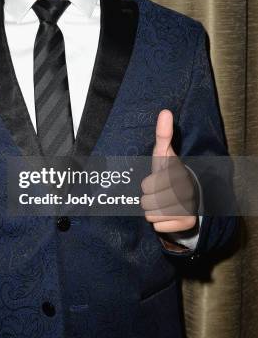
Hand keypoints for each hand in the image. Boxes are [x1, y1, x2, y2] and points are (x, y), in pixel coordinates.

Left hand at [141, 109, 197, 232]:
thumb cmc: (169, 173)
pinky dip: (161, 223)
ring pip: (151, 215)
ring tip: (164, 203)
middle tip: (160, 194)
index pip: (146, 185)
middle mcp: (185, 190)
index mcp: (177, 173)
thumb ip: (163, 134)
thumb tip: (165, 111)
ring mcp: (188, 207)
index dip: (148, 183)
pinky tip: (170, 215)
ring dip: (153, 211)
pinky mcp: (187, 223)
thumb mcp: (164, 154)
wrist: (190, 196)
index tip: (157, 180)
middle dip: (149, 198)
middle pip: (146, 201)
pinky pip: (158, 226)